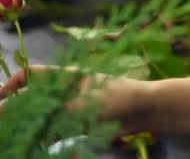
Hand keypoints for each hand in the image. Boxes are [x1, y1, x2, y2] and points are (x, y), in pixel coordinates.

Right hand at [0, 65, 153, 134]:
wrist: (144, 110)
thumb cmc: (113, 97)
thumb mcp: (76, 104)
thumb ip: (44, 112)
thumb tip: (12, 113)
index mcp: (63, 77)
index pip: (29, 75)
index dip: (10, 85)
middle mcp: (64, 91)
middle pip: (31, 99)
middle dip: (15, 112)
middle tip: (5, 127)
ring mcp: (71, 108)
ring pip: (40, 118)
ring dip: (28, 128)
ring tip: (15, 139)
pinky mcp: (79, 124)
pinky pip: (54, 131)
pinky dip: (43, 138)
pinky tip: (33, 146)